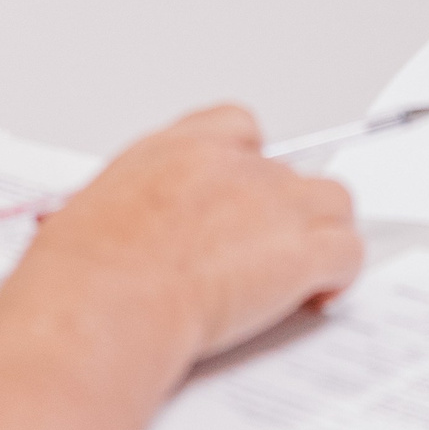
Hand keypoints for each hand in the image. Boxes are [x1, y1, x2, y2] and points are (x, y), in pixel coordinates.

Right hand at [27, 105, 363, 361]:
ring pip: (334, 202)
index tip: (244, 194)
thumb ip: (135, 212)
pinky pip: (348, 253)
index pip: (236, 128)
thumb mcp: (91, 217)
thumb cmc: (80, 274)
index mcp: (174, 151)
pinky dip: (339, 277)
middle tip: (268, 251)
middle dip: (287, 211)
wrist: (101, 302)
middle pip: (291, 170)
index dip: (249, 163)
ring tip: (304, 273)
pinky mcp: (298, 252)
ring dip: (324, 236)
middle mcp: (230, 166)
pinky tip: (314, 299)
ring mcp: (270, 204)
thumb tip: (138, 238)